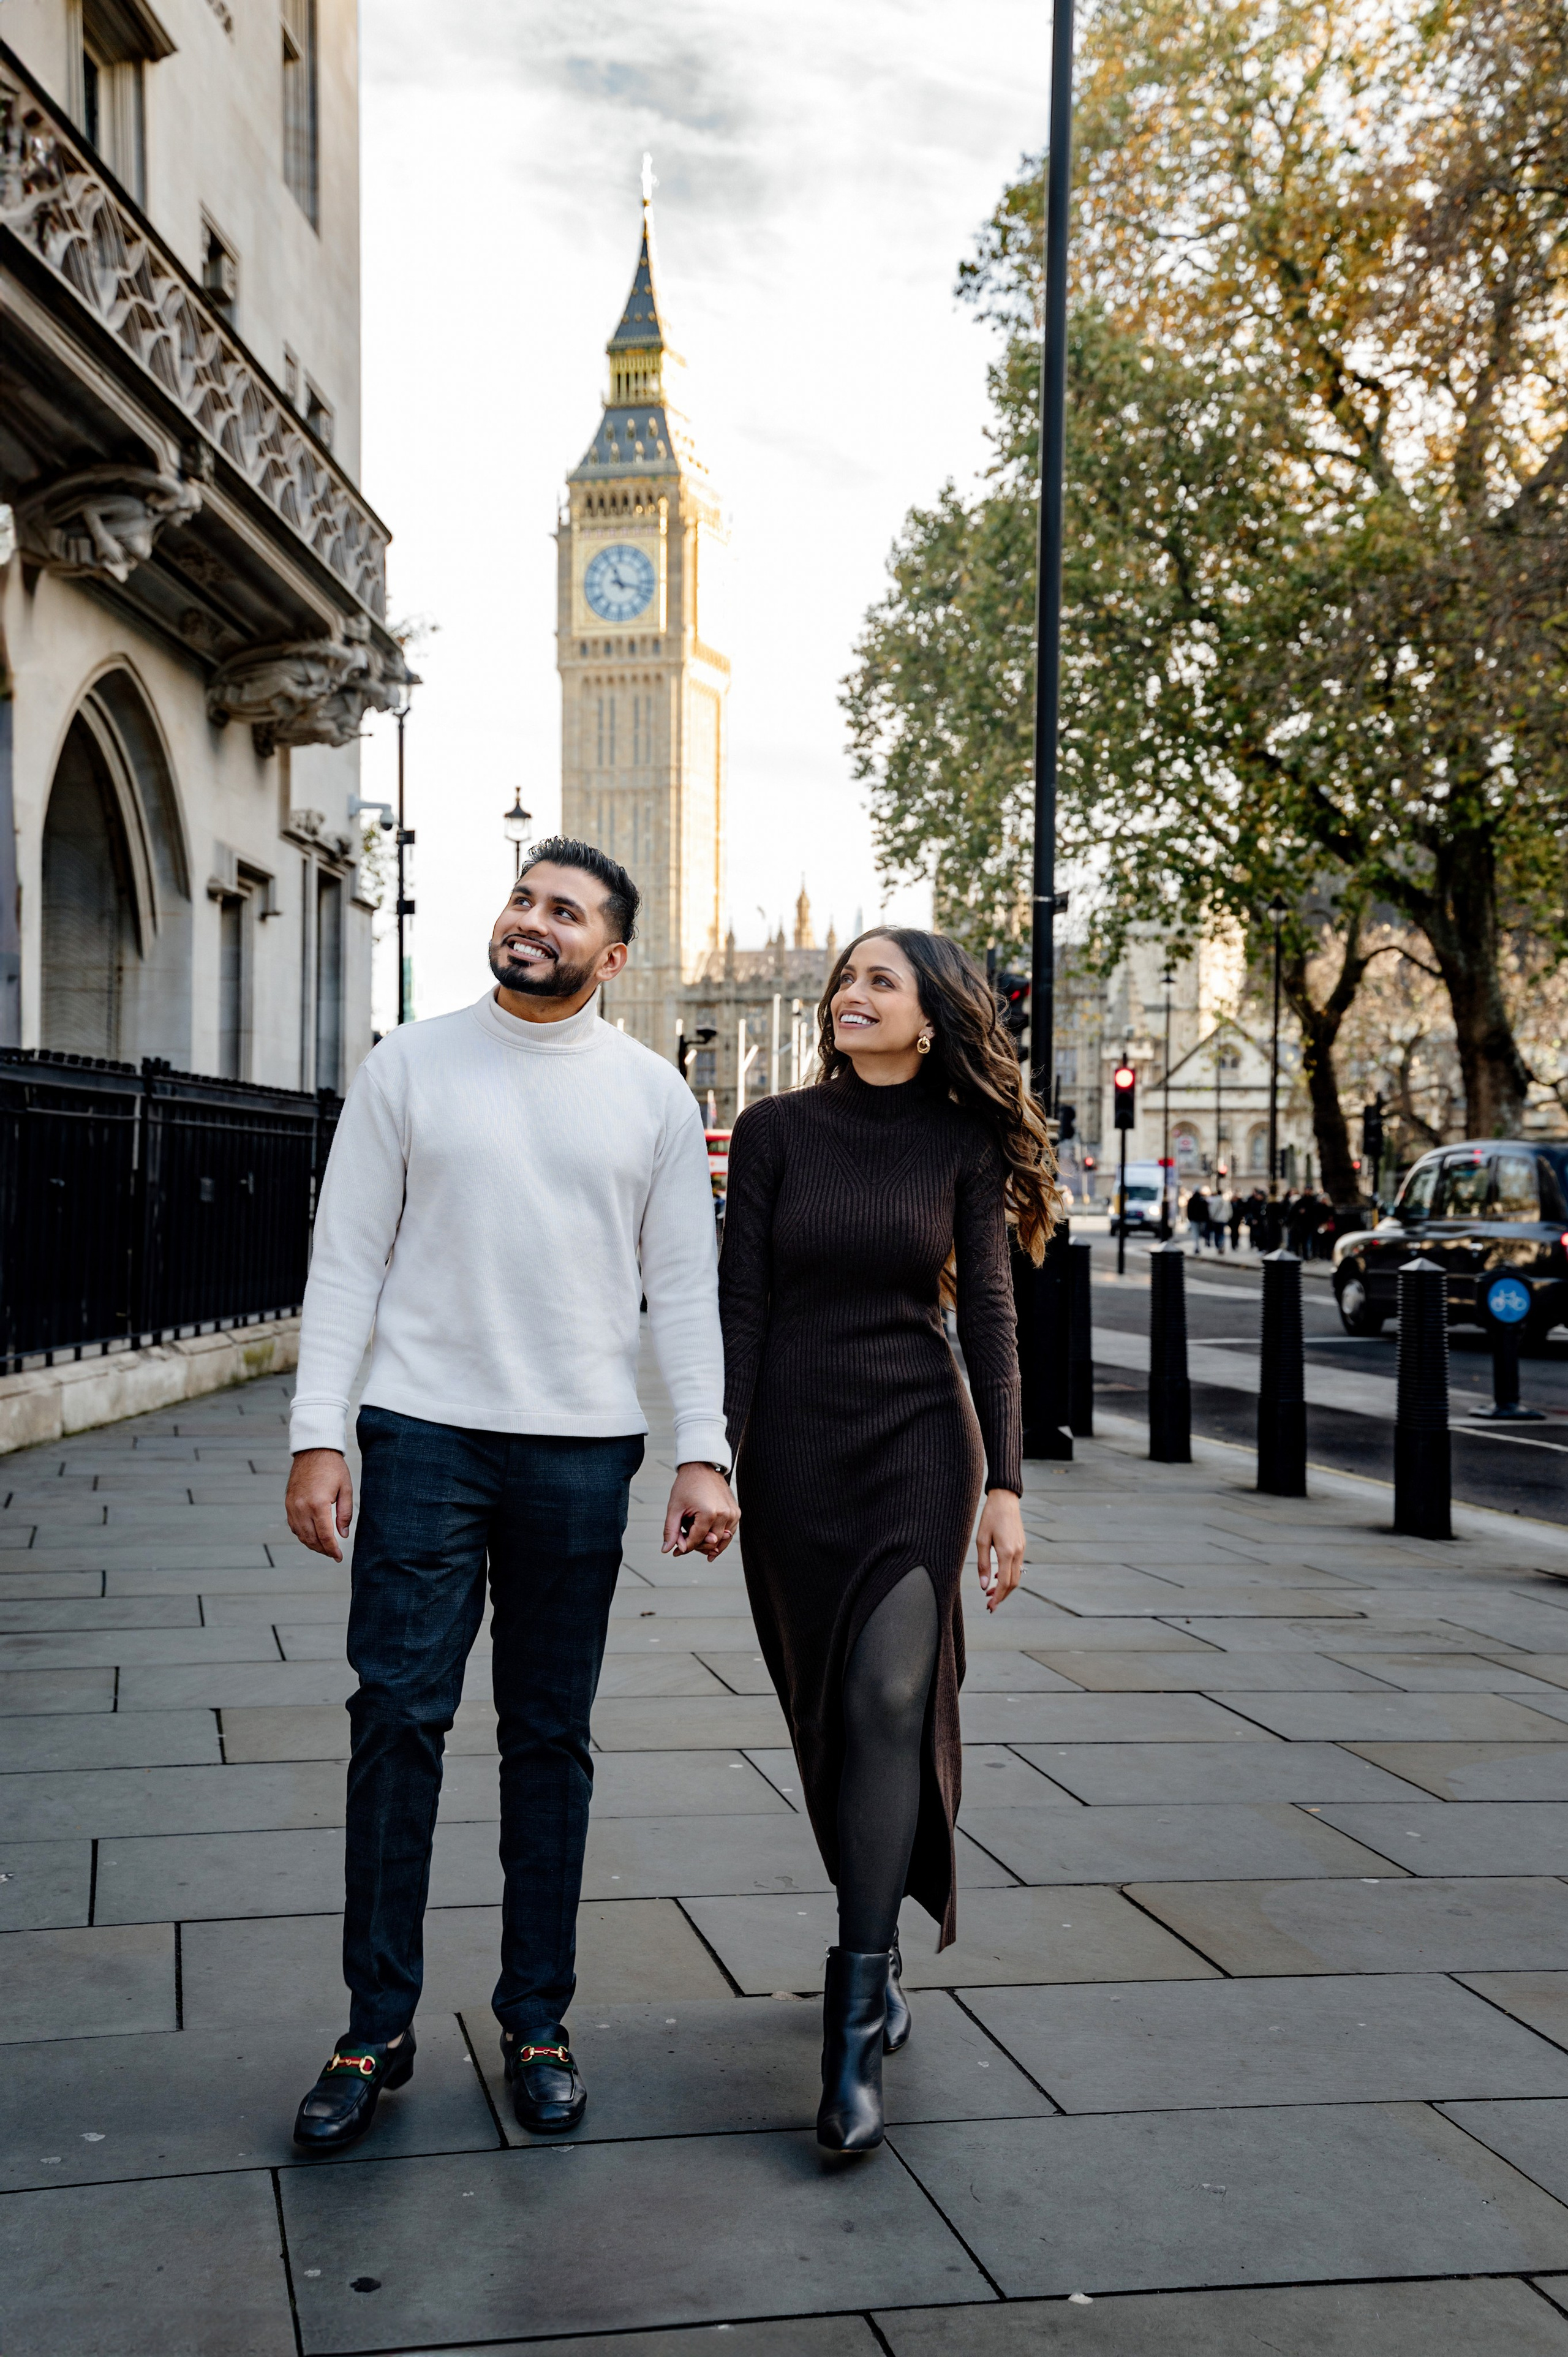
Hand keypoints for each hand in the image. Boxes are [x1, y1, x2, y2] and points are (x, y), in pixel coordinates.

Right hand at [286, 1449, 353, 1560]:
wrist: (313, 1450)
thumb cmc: (332, 1467)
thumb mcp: (345, 1488)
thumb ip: (344, 1514)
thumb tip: (343, 1535)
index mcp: (318, 1504)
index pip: (325, 1536)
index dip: (332, 1550)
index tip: (339, 1557)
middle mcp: (302, 1507)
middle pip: (311, 1539)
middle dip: (323, 1550)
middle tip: (333, 1554)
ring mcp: (292, 1506)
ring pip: (300, 1534)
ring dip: (312, 1544)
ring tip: (324, 1547)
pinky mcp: (288, 1503)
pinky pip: (293, 1526)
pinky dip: (302, 1534)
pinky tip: (312, 1536)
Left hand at [663, 1463, 738, 1560]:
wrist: (702, 1467)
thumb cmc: (687, 1485)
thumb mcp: (675, 1508)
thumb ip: (671, 1531)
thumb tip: (667, 1550)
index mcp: (709, 1513)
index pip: (697, 1541)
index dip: (684, 1547)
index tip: (675, 1550)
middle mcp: (725, 1515)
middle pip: (711, 1543)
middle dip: (696, 1546)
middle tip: (683, 1544)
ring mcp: (733, 1513)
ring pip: (722, 1541)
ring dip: (709, 1545)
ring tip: (696, 1544)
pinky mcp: (737, 1512)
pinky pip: (729, 1532)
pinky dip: (720, 1538)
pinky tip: (710, 1542)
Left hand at [975, 1488, 1024, 1611]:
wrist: (1005, 1499)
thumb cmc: (990, 1517)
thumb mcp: (981, 1540)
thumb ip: (983, 1564)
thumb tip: (984, 1585)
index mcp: (1007, 1552)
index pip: (1004, 1583)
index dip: (997, 1597)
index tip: (990, 1607)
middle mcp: (1017, 1553)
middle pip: (1013, 1583)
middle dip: (1002, 1596)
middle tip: (989, 1604)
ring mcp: (1021, 1549)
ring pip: (1016, 1576)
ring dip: (1005, 1587)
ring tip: (991, 1593)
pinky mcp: (1021, 1546)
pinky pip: (1017, 1566)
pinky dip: (1008, 1576)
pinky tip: (997, 1577)